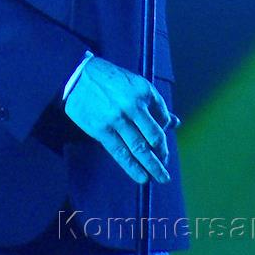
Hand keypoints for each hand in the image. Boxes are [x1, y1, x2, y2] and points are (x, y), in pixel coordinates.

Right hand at [63, 56, 176, 183]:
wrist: (78, 77)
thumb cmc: (110, 80)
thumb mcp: (136, 85)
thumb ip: (154, 105)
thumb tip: (176, 123)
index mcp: (145, 91)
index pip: (164, 119)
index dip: (165, 133)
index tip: (161, 144)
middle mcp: (134, 105)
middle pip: (155, 137)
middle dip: (162, 154)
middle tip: (165, 167)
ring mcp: (118, 119)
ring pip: (140, 148)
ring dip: (153, 166)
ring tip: (160, 177)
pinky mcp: (102, 130)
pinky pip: (121, 153)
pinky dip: (133, 168)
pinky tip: (142, 177)